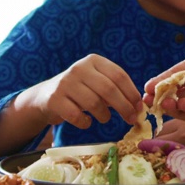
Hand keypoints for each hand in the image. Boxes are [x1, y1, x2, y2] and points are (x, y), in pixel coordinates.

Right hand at [20, 54, 142, 129]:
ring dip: (104, 116)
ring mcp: (65, 83)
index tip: (139, 107)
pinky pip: (77, 116)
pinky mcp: (55, 99)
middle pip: (108, 89)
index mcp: (93, 61)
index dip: (131, 93)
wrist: (46, 96)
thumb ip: (115, 89)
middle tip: (131, 119)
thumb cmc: (80, 91)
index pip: (119, 75)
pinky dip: (86, 123)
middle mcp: (79, 68)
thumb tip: (137, 106)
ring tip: (104, 118)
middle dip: (124, 107)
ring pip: (94, 103)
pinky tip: (86, 121)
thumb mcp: (96, 82)